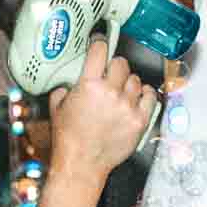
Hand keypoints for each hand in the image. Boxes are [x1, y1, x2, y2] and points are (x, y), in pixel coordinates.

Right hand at [47, 36, 160, 179]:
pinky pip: (150, 96)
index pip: (99, 51)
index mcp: (88, 85)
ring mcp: (127, 106)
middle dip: (114, 66)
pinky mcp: (139, 120)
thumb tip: (71, 81)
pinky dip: (145, 94)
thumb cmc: (69, 139)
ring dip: (128, 82)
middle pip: (121, 63)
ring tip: (121, 90)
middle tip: (110, 72)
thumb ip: (64, 89)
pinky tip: (138, 96)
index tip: (101, 42)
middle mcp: (110, 93)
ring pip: (136, 80)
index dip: (100, 43)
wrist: (82, 164)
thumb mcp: (56, 107)